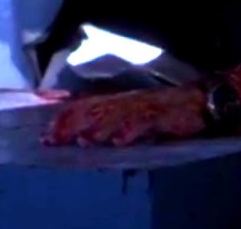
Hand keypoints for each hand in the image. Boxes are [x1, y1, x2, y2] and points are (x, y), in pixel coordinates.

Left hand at [41, 85, 207, 146]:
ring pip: (114, 116)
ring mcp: (141, 107)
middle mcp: (124, 101)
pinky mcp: (159, 116)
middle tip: (51, 137)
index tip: (42, 122)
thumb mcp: (132, 110)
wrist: (197, 99)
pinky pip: (142, 123)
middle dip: (70, 124)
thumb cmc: (163, 107)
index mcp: (116, 99)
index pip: (84, 102)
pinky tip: (118, 141)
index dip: (62, 110)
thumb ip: (109, 115)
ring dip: (95, 129)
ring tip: (80, 140)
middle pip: (92, 109)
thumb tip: (81, 127)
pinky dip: (130, 131)